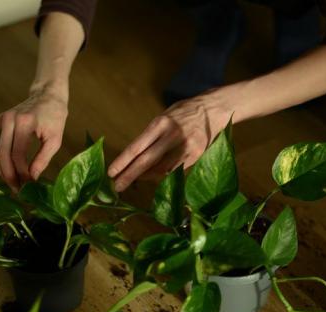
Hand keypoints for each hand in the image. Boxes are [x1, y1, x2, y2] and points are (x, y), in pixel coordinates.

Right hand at [0, 85, 68, 191]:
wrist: (46, 96)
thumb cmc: (55, 117)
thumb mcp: (55, 139)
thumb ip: (43, 159)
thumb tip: (33, 179)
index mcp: (23, 123)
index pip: (17, 154)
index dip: (21, 172)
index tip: (28, 186)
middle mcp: (8, 120)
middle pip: (2, 154)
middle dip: (9, 175)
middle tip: (18, 191)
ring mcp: (0, 120)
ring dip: (2, 171)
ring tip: (13, 184)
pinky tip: (8, 172)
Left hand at [108, 91, 232, 191]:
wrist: (213, 109)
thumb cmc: (183, 113)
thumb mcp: (164, 118)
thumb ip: (152, 137)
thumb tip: (136, 161)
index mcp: (160, 123)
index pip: (137, 146)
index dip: (123, 162)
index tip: (111, 173)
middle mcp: (172, 135)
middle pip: (147, 161)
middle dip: (130, 175)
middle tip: (117, 186)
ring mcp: (186, 147)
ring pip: (161, 169)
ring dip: (146, 176)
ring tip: (133, 179)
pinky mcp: (196, 155)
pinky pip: (175, 170)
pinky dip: (163, 174)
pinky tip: (154, 175)